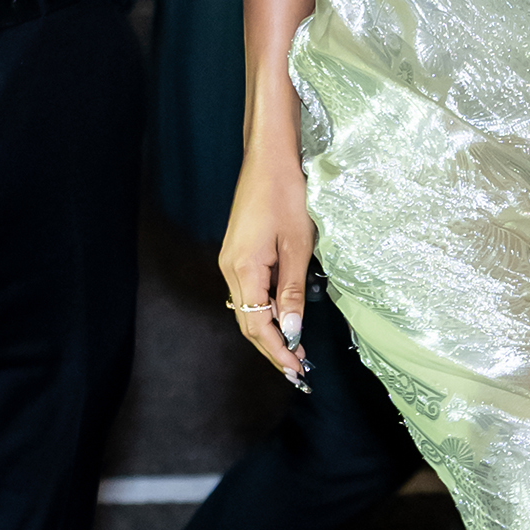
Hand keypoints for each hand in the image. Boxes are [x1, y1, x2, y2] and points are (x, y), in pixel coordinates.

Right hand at [218, 137, 313, 384]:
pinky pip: (249, 293)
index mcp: (243, 270)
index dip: (278, 351)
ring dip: (270, 332)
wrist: (268, 158)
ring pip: (248, 310)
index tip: (298, 371)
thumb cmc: (287, 195)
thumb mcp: (297, 245)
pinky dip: (267, 311)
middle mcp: (230, 270)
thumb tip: (293, 330)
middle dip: (273, 348)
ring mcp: (231, 262)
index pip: (258, 325)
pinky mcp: (237, 254)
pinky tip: (284, 318)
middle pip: (248, 323)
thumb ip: (292, 290)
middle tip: (298, 371)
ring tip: (295, 351)